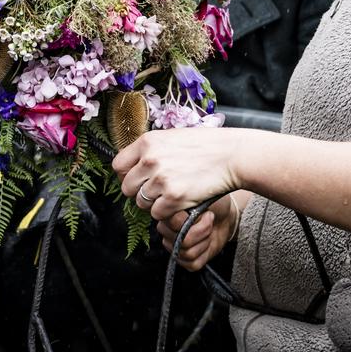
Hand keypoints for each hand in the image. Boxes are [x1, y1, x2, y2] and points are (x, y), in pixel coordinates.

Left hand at [113, 126, 244, 220]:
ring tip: (171, 195)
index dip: (126, 176)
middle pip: (127, 188)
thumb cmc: (206, 145)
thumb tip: (134, 164)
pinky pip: (158, 214)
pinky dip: (167, 213)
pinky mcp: (174, 197)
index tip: (137, 180)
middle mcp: (150, 160)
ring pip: (141, 203)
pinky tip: (180, 202)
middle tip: (157, 192)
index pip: (118, 166)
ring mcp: (161, 179)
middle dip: (139, 192)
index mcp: (147, 142)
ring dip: (154, 204)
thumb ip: (151, 150)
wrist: (232, 155)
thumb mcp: (173, 137)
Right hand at [155, 194, 241, 270]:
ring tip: (209, 231)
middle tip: (209, 220)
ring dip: (205, 241)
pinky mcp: (185, 260)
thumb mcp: (201, 197)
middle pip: (181, 240)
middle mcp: (166, 231)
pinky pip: (193, 263)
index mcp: (166, 214)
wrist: (225, 216)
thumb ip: (187, 202)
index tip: (201, 211)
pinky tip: (207, 242)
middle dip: (202, 230)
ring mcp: (173, 246)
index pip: (172, 223)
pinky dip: (205, 253)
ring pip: (188, 253)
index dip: (190, 220)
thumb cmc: (213, 204)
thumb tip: (181, 209)